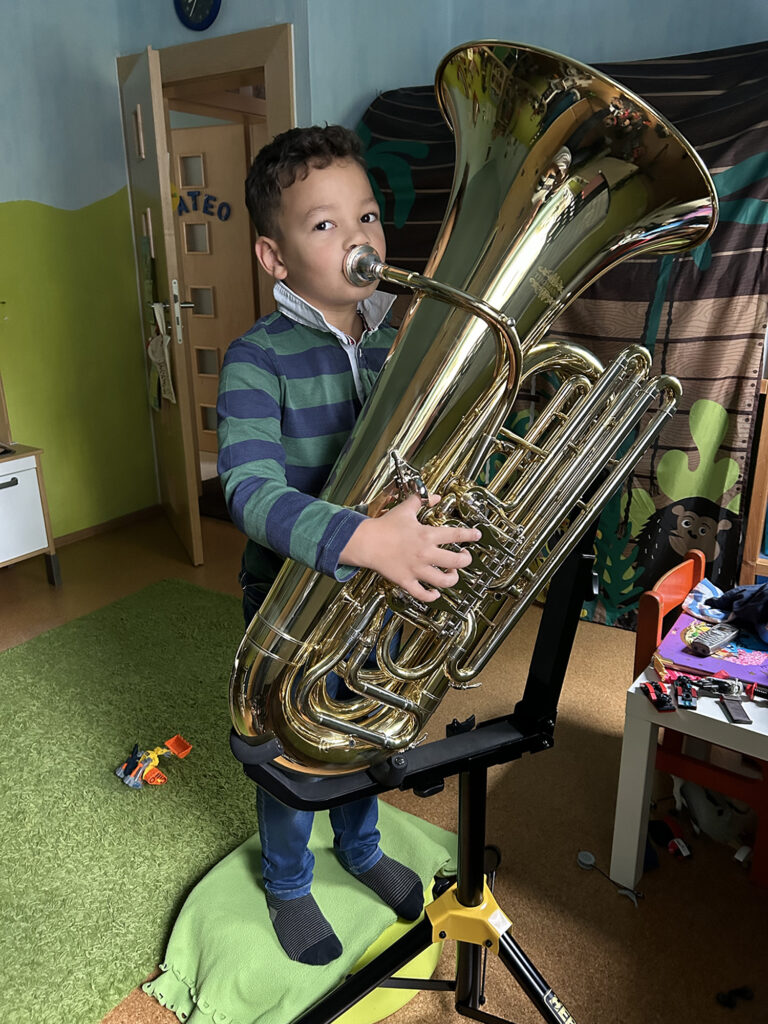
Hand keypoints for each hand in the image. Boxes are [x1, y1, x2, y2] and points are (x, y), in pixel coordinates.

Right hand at [340, 493, 480, 602]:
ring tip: (452, 574)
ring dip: (452, 578)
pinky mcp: (406, 581)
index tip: (477, 535)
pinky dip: (431, 596)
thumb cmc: (385, 526)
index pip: (456, 535)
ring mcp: (416, 569)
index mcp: (427, 535)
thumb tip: (434, 496)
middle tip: (465, 557)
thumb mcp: (406, 509)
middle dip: (465, 560)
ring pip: (443, 581)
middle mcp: (425, 554)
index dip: (470, 535)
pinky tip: (435, 593)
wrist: (366, 542)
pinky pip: (422, 594)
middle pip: (456, 561)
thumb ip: (421, 500)